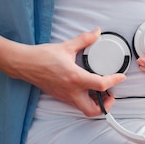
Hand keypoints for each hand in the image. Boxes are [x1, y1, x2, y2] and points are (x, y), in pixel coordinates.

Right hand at [7, 29, 125, 116]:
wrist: (24, 64)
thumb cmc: (42, 57)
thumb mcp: (66, 46)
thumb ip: (84, 40)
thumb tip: (96, 33)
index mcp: (75, 78)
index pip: (101, 85)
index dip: (114, 82)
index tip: (120, 77)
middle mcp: (71, 91)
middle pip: (92, 110)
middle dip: (105, 105)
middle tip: (110, 94)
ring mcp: (65, 96)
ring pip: (84, 109)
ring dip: (95, 104)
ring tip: (100, 92)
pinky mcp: (60, 96)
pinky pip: (76, 103)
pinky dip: (85, 100)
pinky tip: (87, 89)